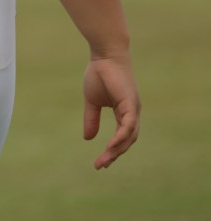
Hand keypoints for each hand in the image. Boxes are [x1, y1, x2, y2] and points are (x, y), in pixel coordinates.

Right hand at [83, 54, 140, 168]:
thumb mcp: (91, 101)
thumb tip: (87, 139)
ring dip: (117, 150)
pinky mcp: (131, 103)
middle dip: (114, 154)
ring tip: (104, 160)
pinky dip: (121, 137)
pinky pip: (129, 126)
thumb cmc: (99, 73)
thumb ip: (91, 119)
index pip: (121, 136)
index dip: (112, 150)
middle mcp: (132, 112)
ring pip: (129, 136)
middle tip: (100, 165)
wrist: (104, 55)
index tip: (99, 162)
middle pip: (127, 140)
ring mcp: (133, 108)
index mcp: (124, 111)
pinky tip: (111, 146)